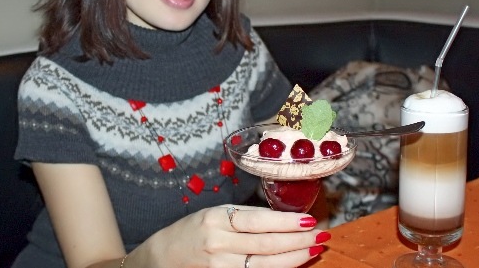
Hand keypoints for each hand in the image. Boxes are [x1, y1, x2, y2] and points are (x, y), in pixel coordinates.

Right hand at [130, 204, 328, 267]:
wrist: (158, 261)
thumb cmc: (186, 234)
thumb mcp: (210, 215)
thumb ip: (240, 218)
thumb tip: (278, 219)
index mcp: (215, 219)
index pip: (259, 221)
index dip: (287, 222)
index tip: (308, 221)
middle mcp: (218, 244)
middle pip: (267, 245)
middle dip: (298, 241)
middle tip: (320, 235)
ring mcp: (219, 267)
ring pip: (264, 265)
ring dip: (293, 258)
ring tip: (313, 250)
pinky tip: (291, 265)